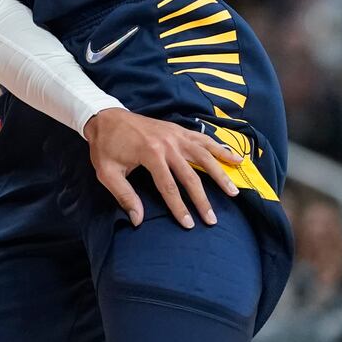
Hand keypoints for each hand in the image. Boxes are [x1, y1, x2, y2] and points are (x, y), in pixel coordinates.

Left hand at [84, 108, 240, 228]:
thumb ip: (124, 196)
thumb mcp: (107, 172)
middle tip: (212, 220)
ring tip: (234, 191)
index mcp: (150, 153)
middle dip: (202, 200)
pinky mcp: (178, 130)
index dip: (179, 207)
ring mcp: (175, 134)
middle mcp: (167, 143)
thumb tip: (138, 220)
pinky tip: (235, 158)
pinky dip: (220, 148)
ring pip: (204, 155)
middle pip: (191, 175)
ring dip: (220, 174)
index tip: (189, 224)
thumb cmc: (105, 146)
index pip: (169, 186)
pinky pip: (204, 139)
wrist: (106, 117)